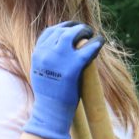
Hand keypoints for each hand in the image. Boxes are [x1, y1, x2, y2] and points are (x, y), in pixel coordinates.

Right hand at [23, 22, 101, 138]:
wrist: (50, 111)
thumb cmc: (48, 94)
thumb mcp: (41, 71)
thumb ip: (47, 58)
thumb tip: (58, 49)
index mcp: (37, 54)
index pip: (49, 32)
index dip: (62, 27)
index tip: (71, 28)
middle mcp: (46, 53)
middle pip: (61, 31)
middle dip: (75, 27)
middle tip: (85, 30)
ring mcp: (59, 59)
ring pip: (73, 35)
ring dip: (84, 31)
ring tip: (92, 33)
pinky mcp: (73, 67)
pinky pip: (87, 49)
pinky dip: (96, 42)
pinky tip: (101, 41)